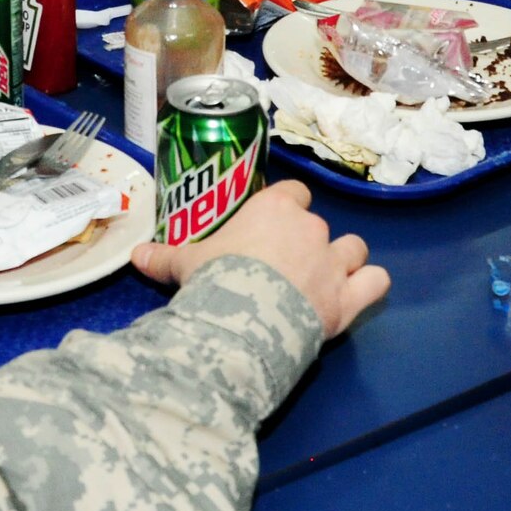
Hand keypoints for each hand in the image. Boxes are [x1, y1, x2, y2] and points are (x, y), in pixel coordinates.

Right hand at [131, 181, 390, 340]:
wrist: (242, 317)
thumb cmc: (214, 278)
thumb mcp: (183, 263)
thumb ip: (164, 257)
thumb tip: (134, 255)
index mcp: (274, 209)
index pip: (294, 193)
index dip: (287, 207)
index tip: (273, 225)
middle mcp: (310, 228)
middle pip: (320, 223)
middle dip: (308, 241)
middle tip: (285, 265)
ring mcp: (334, 261)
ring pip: (354, 247)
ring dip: (344, 259)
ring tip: (325, 277)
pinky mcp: (349, 297)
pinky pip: (376, 281)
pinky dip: (370, 286)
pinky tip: (358, 293)